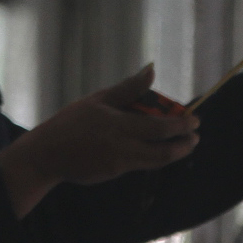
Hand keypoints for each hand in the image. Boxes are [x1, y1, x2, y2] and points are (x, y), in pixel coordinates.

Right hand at [0, 64, 199, 215]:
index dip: (181, 125)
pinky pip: (140, 164)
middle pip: (163, 150)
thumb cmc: (71, 122)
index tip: (195, 120)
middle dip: (184, 143)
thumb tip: (152, 69)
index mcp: (118, 124)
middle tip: (195, 135)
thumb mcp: (98, 100)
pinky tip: (157, 147)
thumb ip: (128, 88)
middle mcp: (121, 146)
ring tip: (184, 144)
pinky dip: (154, 155)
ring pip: (155, 161)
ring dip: (174, 153)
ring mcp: (119, 163)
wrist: (47, 155)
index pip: (159, 126)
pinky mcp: (114, 173)